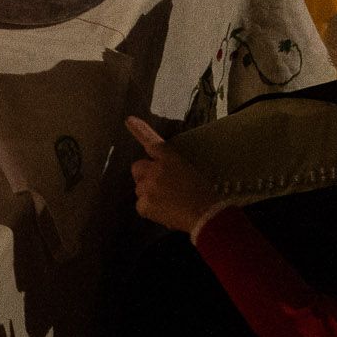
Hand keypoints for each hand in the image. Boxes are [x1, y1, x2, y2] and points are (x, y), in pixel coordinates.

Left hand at [125, 116, 224, 235]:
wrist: (207, 216)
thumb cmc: (205, 195)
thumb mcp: (191, 172)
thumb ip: (172, 169)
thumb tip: (165, 177)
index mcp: (170, 158)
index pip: (151, 141)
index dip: (139, 130)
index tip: (129, 120)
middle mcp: (154, 170)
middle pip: (138, 168)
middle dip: (145, 175)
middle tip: (162, 187)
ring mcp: (147, 187)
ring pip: (140, 189)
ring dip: (150, 194)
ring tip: (171, 204)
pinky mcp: (144, 204)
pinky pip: (142, 205)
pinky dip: (151, 210)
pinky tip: (167, 213)